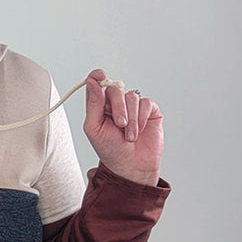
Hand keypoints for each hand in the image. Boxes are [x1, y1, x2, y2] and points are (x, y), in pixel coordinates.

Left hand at [83, 69, 162, 185]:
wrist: (131, 166)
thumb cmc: (110, 150)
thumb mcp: (94, 129)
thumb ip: (93, 105)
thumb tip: (92, 83)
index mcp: (100, 106)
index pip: (97, 85)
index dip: (97, 77)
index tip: (100, 75)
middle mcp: (116, 103)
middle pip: (115, 89)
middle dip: (118, 107)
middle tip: (120, 125)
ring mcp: (133, 106)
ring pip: (131, 97)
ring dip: (131, 119)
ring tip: (129, 136)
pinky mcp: (149, 110)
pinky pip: (146, 103)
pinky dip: (142, 118)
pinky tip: (140, 131)